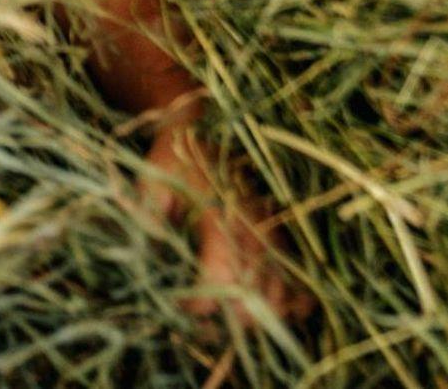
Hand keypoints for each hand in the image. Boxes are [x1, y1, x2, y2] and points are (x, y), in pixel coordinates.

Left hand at [136, 123, 312, 332]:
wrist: (201, 129)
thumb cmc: (173, 160)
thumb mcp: (151, 181)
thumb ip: (147, 217)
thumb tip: (146, 255)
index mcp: (222, 215)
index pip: (223, 274)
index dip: (202, 301)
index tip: (181, 306)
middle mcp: (256, 229)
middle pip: (259, 295)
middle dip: (231, 317)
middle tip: (205, 318)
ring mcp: (274, 235)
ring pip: (284, 295)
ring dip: (259, 315)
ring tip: (229, 315)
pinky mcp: (283, 239)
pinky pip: (301, 285)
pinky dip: (289, 304)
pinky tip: (263, 305)